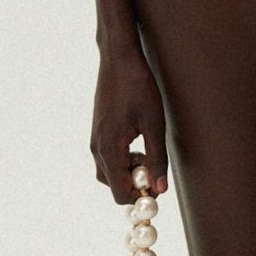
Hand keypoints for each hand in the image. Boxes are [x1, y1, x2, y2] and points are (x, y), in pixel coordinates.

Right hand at [90, 50, 169, 205]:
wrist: (119, 59)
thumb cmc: (138, 87)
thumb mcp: (154, 123)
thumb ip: (157, 158)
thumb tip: (160, 188)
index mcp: (110, 149)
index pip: (120, 193)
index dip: (140, 196)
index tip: (159, 187)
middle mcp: (97, 148)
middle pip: (113, 185)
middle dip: (135, 183)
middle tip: (155, 169)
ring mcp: (95, 139)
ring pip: (109, 171)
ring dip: (129, 171)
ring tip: (148, 154)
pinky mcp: (98, 131)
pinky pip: (107, 156)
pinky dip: (123, 159)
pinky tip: (138, 142)